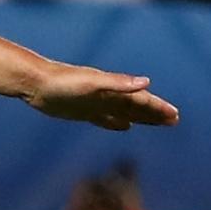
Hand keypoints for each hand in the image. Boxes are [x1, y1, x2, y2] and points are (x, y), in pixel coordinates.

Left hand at [25, 63, 177, 129]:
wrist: (35, 83)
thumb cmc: (62, 82)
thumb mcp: (92, 83)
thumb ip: (118, 83)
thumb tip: (146, 82)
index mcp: (112, 88)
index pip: (141, 99)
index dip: (158, 107)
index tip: (175, 115)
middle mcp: (106, 95)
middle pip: (137, 105)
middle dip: (156, 113)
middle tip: (175, 120)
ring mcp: (95, 103)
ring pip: (125, 111)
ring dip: (142, 117)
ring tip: (158, 123)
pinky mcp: (83, 111)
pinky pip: (106, 118)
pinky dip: (118, 123)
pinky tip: (125, 127)